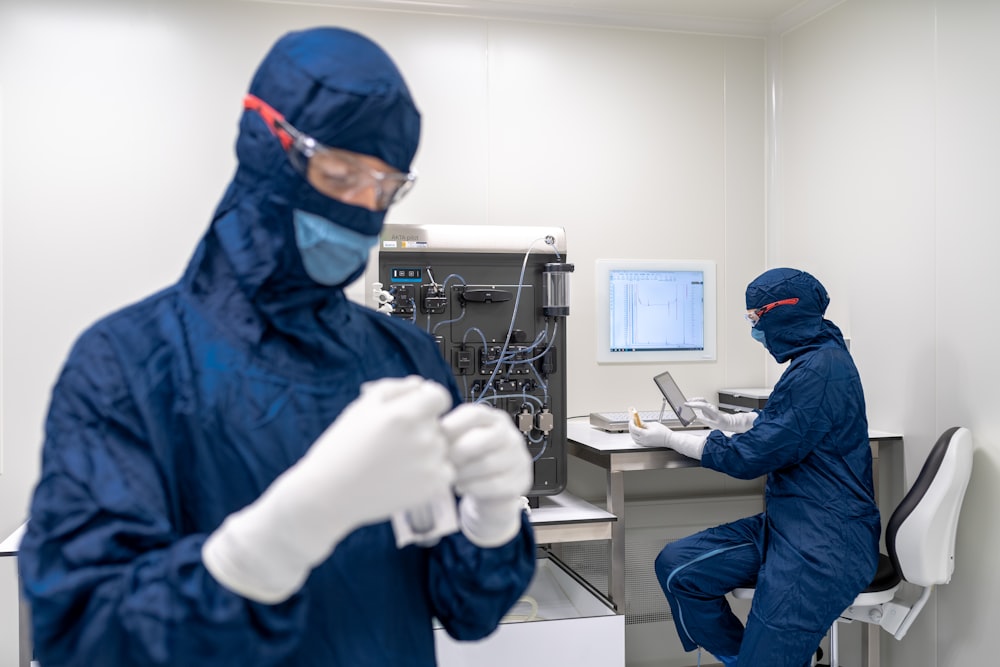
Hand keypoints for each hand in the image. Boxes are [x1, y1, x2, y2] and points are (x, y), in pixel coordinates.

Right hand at [203, 376, 454, 602]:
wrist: (329, 494)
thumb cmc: (342, 446)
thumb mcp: (360, 407)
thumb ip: (394, 389)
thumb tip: (420, 384)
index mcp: (405, 414)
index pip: (439, 396)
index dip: (427, 401)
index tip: (414, 411)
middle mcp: (422, 437)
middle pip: (437, 423)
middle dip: (421, 427)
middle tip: (392, 443)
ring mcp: (430, 464)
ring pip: (442, 447)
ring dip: (427, 450)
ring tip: (395, 461)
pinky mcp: (433, 486)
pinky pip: (445, 470)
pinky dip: (431, 472)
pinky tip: (405, 476)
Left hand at [441, 403, 531, 547]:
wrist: (492, 493)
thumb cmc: (471, 463)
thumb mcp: (462, 443)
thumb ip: (449, 435)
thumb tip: (427, 431)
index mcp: (494, 420)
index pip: (476, 414)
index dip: (454, 424)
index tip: (437, 435)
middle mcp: (510, 436)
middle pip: (483, 439)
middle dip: (457, 452)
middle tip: (442, 461)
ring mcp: (518, 459)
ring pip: (487, 464)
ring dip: (463, 472)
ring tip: (451, 476)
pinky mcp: (520, 482)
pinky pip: (494, 485)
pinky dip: (473, 487)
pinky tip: (463, 487)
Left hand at [629, 419, 706, 459]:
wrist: (669, 439)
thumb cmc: (663, 432)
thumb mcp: (653, 424)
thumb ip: (644, 424)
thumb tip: (639, 422)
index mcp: (645, 434)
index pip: (634, 428)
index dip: (631, 423)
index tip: (632, 419)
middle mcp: (643, 439)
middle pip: (632, 433)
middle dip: (631, 427)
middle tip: (633, 422)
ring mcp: (644, 443)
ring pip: (634, 438)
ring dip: (632, 432)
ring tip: (635, 426)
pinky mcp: (646, 444)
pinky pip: (637, 441)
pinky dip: (635, 436)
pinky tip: (637, 433)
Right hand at [684, 398, 756, 432]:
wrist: (727, 422)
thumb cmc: (721, 424)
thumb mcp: (713, 424)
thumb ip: (704, 420)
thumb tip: (696, 417)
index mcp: (712, 411)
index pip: (702, 405)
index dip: (694, 404)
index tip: (687, 404)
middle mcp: (711, 407)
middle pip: (701, 400)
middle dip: (693, 401)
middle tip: (685, 403)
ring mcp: (709, 406)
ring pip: (701, 400)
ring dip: (694, 400)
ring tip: (687, 403)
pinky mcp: (708, 408)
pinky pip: (701, 403)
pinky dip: (696, 403)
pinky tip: (692, 405)